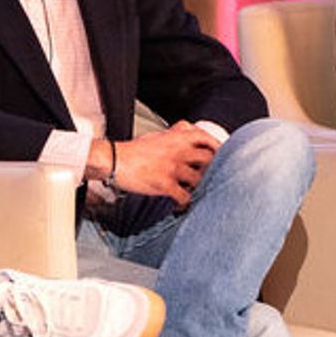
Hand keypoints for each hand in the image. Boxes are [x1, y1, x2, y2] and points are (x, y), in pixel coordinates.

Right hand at [102, 122, 218, 206]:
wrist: (114, 161)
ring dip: (198, 187)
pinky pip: (184, 197)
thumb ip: (175, 134)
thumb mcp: (157, 135)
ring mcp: (173, 168)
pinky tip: (182, 205)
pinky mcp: (165, 185)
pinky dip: (185, 203)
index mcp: (177, 138)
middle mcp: (179, 152)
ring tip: (194, 191)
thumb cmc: (133, 150)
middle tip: (209, 177)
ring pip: (199, 180)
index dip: (217, 149)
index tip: (221, 157)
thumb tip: (187, 130)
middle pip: (209, 160)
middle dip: (211, 170)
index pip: (208, 140)